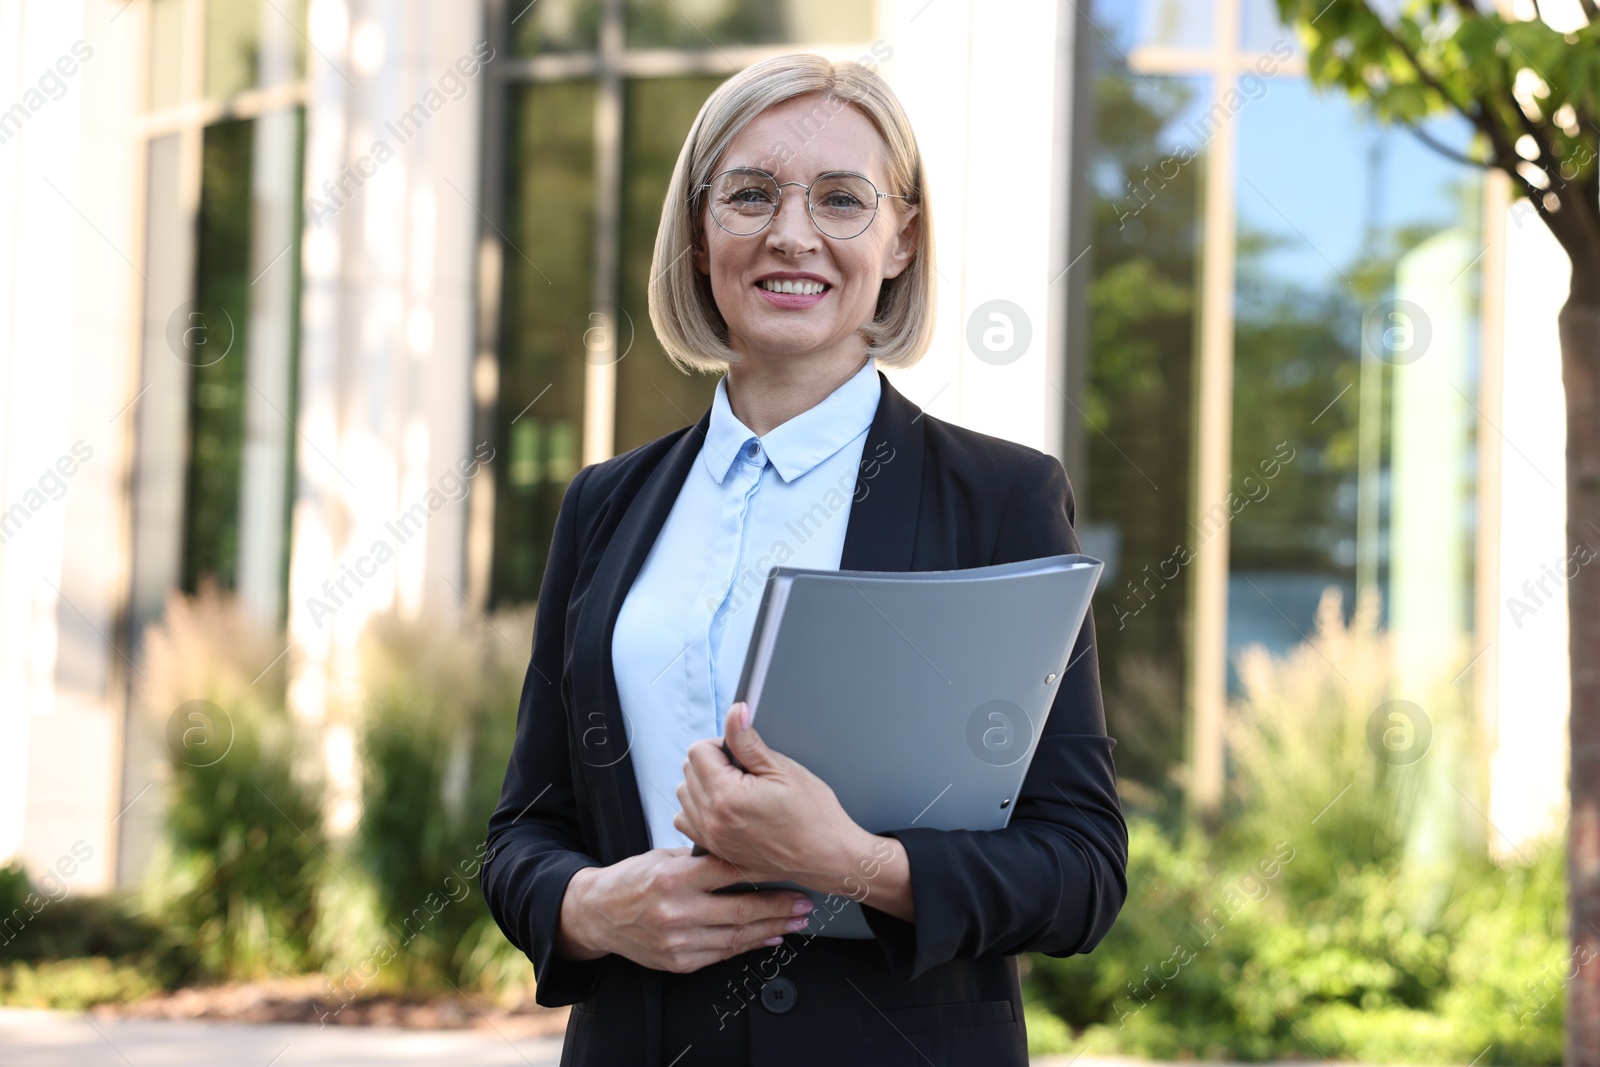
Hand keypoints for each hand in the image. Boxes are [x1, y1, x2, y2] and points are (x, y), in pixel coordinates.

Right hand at [556, 847, 813, 973]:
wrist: (597, 914)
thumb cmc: (631, 880)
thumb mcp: (662, 857)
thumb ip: (699, 859)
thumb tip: (740, 852)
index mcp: (672, 877)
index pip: (728, 870)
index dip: (762, 869)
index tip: (787, 866)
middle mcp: (676, 911)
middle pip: (740, 909)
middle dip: (778, 906)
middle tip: (803, 901)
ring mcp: (678, 940)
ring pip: (736, 936)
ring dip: (772, 929)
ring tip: (795, 920)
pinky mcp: (679, 961)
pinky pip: (722, 953)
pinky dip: (749, 945)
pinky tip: (768, 938)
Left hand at [674, 702, 868, 887]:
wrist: (826, 856)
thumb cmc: (813, 815)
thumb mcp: (783, 769)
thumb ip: (748, 740)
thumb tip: (734, 713)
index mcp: (727, 796)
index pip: (698, 751)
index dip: (720, 744)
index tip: (741, 752)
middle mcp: (713, 820)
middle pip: (688, 771)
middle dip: (712, 763)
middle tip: (743, 770)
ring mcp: (712, 838)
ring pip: (685, 795)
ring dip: (703, 785)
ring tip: (736, 787)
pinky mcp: (716, 851)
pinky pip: (686, 821)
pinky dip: (699, 810)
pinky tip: (724, 807)